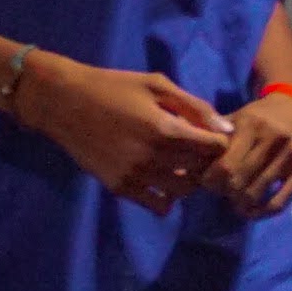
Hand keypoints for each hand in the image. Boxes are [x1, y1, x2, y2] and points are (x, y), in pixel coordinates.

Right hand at [18, 55, 232, 210]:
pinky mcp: (119, 187)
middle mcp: (152, 157)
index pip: (213, 148)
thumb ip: (195, 107)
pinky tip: (162, 177)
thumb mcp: (157, 85)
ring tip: (181, 163)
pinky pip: (157, 205)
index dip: (219, 142)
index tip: (213, 137)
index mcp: (165, 129)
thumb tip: (227, 130)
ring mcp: (135, 176)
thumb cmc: (114, 87)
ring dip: (189, 179)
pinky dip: (167, 196)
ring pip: (183, 191)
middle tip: (199, 151)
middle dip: (206, 161)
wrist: (64, 102)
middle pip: (201, 171)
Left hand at [207, 91, 291, 217]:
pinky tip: (252, 211)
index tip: (207, 183)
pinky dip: (262, 212)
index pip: (225, 165)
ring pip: (257, 194)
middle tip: (221, 192)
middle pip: (239, 182)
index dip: (211, 181)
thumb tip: (189, 162)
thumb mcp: (237, 117)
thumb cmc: (261, 116)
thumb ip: (215, 136)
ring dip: (241, 204)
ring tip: (235, 202)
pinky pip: (280, 201)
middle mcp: (275, 138)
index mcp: (252, 124)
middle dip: (224, 192)